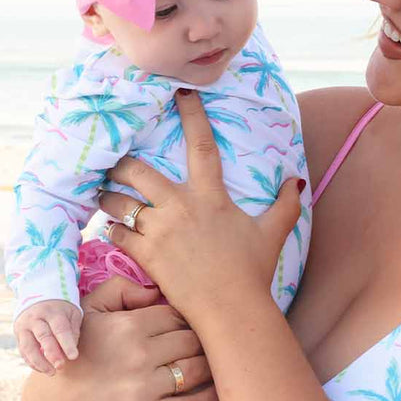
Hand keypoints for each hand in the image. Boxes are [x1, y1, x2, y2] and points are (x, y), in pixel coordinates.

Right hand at [14, 300, 82, 374]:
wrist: (38, 296)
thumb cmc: (61, 309)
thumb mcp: (71, 313)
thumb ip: (73, 330)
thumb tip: (71, 349)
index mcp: (52, 311)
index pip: (60, 328)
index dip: (66, 343)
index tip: (73, 356)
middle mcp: (35, 318)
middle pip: (43, 336)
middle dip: (52, 353)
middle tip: (61, 366)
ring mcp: (24, 326)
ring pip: (28, 346)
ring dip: (40, 362)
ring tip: (52, 372)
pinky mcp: (18, 334)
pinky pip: (23, 351)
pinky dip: (32, 362)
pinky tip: (43, 369)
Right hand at [21, 275, 219, 400]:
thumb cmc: (78, 353)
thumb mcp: (87, 312)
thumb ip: (119, 289)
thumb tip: (155, 291)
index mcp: (128, 326)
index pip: (177, 316)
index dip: (185, 321)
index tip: (188, 327)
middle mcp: (139, 355)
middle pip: (193, 341)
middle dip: (202, 342)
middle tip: (208, 346)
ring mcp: (145, 388)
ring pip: (198, 370)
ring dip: (210, 367)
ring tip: (216, 365)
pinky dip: (211, 397)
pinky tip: (219, 391)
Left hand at [97, 89, 302, 323]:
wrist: (232, 309)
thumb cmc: (252, 272)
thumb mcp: (273, 233)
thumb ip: (285, 204)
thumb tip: (296, 181)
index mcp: (211, 195)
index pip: (202, 144)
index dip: (191, 114)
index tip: (178, 91)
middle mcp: (181, 206)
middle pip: (138, 170)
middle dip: (120, 163)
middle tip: (112, 163)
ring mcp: (161, 230)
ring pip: (119, 202)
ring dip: (108, 198)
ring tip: (103, 197)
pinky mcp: (147, 255)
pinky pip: (118, 233)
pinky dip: (113, 230)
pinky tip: (112, 230)